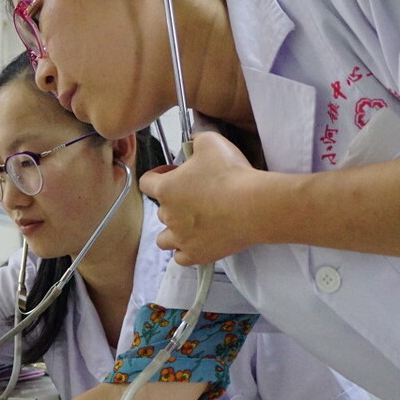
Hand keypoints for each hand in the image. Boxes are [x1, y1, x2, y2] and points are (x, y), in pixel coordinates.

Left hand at [140, 132, 281, 265]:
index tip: (171, 171)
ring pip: (164, 239)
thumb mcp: (210, 142)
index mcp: (165, 189)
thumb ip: (196, 141)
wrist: (253, 206)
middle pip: (160, 211)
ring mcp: (182, 238)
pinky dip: (186, 250)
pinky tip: (197, 242)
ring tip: (192, 223)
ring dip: (174, 231)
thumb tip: (193, 142)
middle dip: (173, 203)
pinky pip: (180, 258)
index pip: (146, 182)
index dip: (157, 175)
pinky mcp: (198, 255)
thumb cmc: (230, 173)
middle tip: (195, 195)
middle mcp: (168, 216)